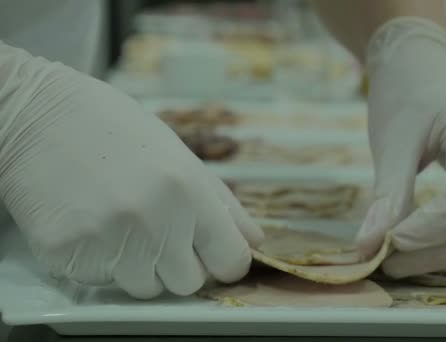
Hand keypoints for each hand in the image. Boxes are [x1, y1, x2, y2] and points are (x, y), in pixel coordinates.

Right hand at [0, 43, 262, 298]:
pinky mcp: (68, 255)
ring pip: (146, 288)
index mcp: (189, 191)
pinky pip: (102, 281)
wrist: (38, 116)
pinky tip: (90, 223)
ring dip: (139, 265)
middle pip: (189, 283)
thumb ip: (224, 204)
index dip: (224, 261)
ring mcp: (109, 241)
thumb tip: (255, 241)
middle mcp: (154, 221)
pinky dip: (100, 261)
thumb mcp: (180, 156)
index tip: (213, 254)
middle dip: (180, 264)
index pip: (231, 262)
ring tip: (120, 222)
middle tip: (158, 230)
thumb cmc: (116, 130)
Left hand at [355, 18, 445, 277]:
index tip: (389, 243)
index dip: (433, 227)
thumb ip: (385, 199)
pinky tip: (419, 244)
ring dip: (444, 251)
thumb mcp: (391, 145)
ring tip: (398, 259)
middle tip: (390, 263)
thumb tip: (366, 249)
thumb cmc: (406, 101)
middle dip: (438, 250)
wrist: (426, 73)